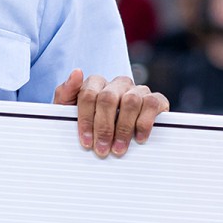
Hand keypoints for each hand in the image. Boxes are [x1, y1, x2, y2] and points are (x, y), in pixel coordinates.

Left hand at [54, 70, 168, 157]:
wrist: (114, 138)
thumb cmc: (90, 125)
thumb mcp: (69, 112)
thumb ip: (66, 93)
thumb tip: (77, 72)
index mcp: (97, 83)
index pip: (88, 94)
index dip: (86, 119)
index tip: (86, 142)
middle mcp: (118, 84)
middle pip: (108, 98)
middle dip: (104, 127)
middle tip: (102, 149)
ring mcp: (138, 90)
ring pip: (131, 100)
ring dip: (123, 128)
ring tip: (118, 149)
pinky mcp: (156, 99)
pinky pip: (152, 104)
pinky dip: (145, 123)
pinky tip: (139, 138)